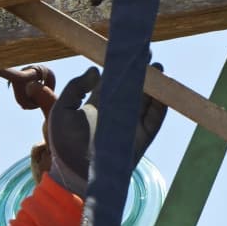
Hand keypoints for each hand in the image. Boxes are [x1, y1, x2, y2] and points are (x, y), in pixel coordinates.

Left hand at [42, 66, 166, 196]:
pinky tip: (164, 94)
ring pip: (147, 101)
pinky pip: (154, 120)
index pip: (114, 81)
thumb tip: (95, 70)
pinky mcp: (140, 138)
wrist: (74, 173)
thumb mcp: (62, 111)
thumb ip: (75, 88)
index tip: (130, 52)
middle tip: (149, 55)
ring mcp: (130, 124)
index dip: (123, 67)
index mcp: (99, 104)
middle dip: (143, 72)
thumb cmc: (65, 144)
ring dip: (155, 87)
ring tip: (160, 71)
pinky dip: (161, 107)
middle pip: (134, 88)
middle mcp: (117, 112)